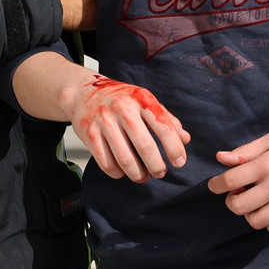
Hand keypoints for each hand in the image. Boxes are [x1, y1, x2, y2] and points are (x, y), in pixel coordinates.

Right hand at [63, 74, 187, 182]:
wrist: (82, 92)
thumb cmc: (119, 98)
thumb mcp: (145, 100)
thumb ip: (166, 118)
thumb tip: (185, 139)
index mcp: (141, 99)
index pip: (163, 126)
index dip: (174, 148)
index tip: (179, 162)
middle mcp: (122, 109)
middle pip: (145, 147)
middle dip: (157, 166)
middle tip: (161, 172)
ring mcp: (104, 122)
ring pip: (125, 159)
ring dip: (138, 174)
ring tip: (144, 176)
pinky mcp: (90, 135)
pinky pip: (107, 163)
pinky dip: (118, 173)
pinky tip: (124, 171)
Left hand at [209, 128, 268, 234]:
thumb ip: (247, 151)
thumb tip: (221, 158)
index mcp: (267, 164)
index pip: (229, 181)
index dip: (216, 185)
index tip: (214, 185)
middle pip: (238, 206)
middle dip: (231, 200)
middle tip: (237, 193)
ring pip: (254, 221)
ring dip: (249, 213)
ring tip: (255, 201)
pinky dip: (267, 221)